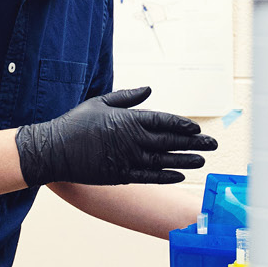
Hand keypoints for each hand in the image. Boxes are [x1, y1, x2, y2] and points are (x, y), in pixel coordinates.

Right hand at [14, 87, 217, 185]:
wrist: (54, 150)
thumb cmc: (75, 123)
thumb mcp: (101, 102)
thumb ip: (128, 97)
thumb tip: (149, 89)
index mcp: (129, 120)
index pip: (164, 121)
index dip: (183, 125)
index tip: (197, 128)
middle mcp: (132, 140)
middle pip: (170, 142)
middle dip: (194, 143)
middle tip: (213, 144)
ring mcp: (128, 160)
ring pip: (164, 161)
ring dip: (186, 161)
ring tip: (203, 160)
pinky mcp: (121, 176)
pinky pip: (150, 177)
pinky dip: (166, 176)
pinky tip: (180, 176)